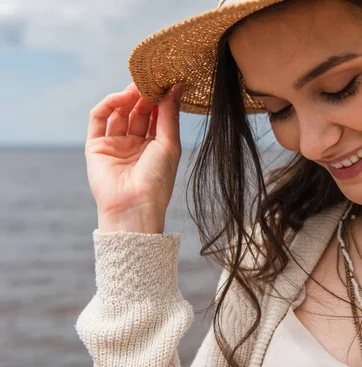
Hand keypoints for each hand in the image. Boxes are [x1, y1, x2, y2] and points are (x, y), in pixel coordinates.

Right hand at [85, 83, 183, 232]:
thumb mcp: (169, 144)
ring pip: (120, 113)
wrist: (135, 205)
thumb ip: (170, 115)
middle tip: (151, 79)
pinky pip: (99, 119)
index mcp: (156, 146)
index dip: (160, 99)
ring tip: (138, 86)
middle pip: (138, 112)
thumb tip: (177, 87)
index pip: (157, 116)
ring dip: (128, 98)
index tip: (167, 82)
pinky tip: (123, 97)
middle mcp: (135, 144)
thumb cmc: (158, 179)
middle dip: (144, 95)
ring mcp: (115, 144)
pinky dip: (109, 104)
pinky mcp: (96, 146)